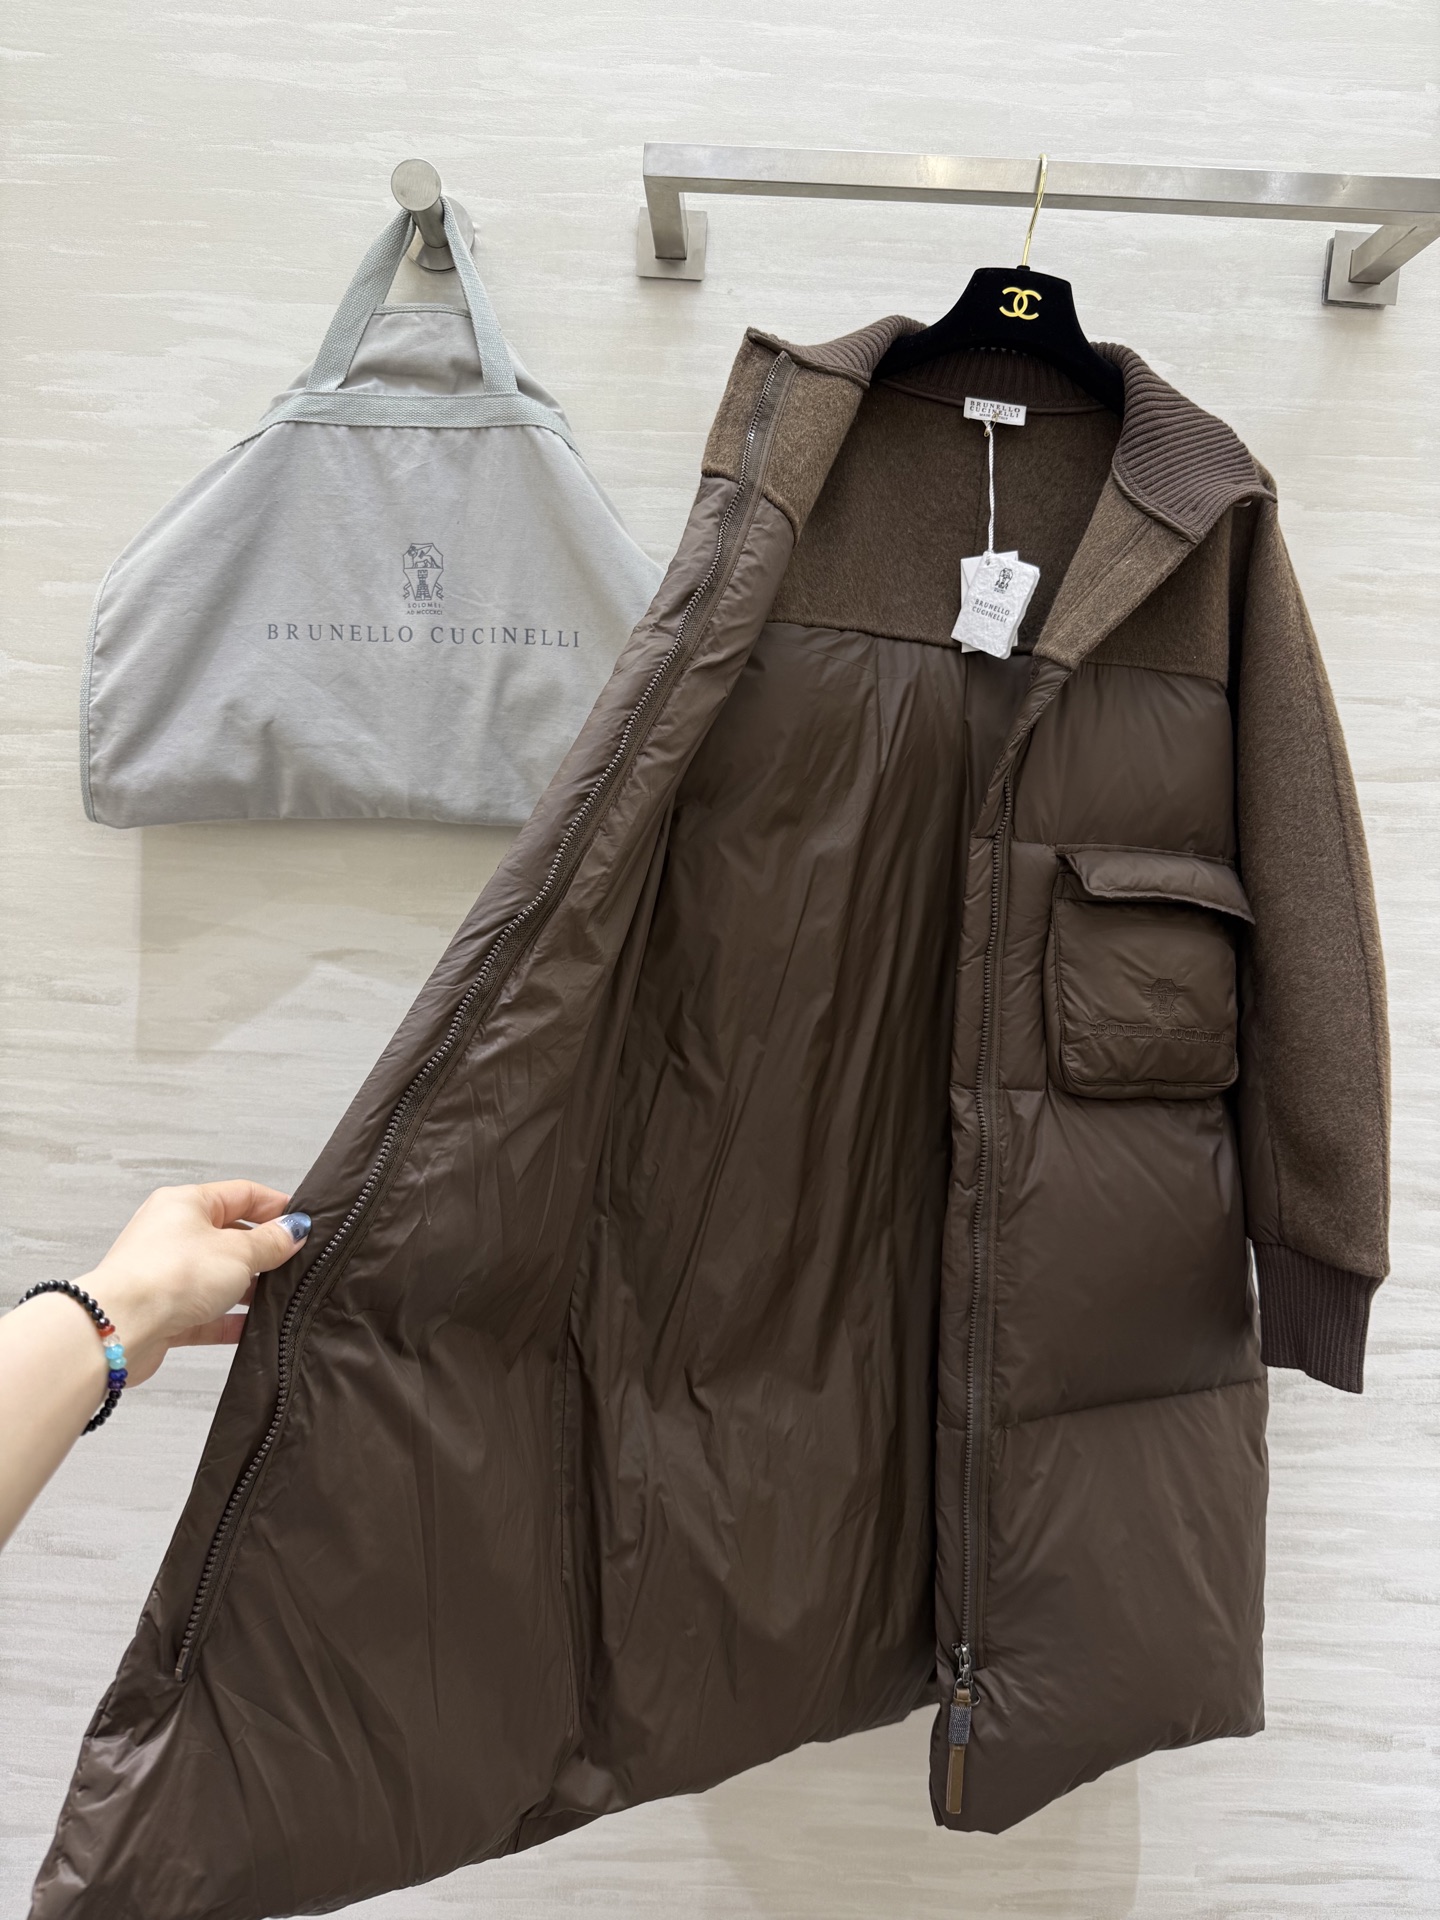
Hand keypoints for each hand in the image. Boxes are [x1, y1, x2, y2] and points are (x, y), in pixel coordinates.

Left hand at [79, 1182, 310, 1386]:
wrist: (120, 1327)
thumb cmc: (169, 1275)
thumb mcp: (237, 1252)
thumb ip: (270, 1242)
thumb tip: (294, 1230)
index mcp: (185, 1204)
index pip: (241, 1194)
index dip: (275, 1206)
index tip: (302, 1222)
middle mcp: (172, 1234)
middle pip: (229, 1236)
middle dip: (263, 1251)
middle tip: (295, 1263)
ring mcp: (167, 1274)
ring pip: (218, 1276)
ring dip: (248, 1287)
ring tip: (279, 1297)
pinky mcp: (164, 1311)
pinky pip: (205, 1312)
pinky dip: (229, 1319)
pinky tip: (252, 1327)